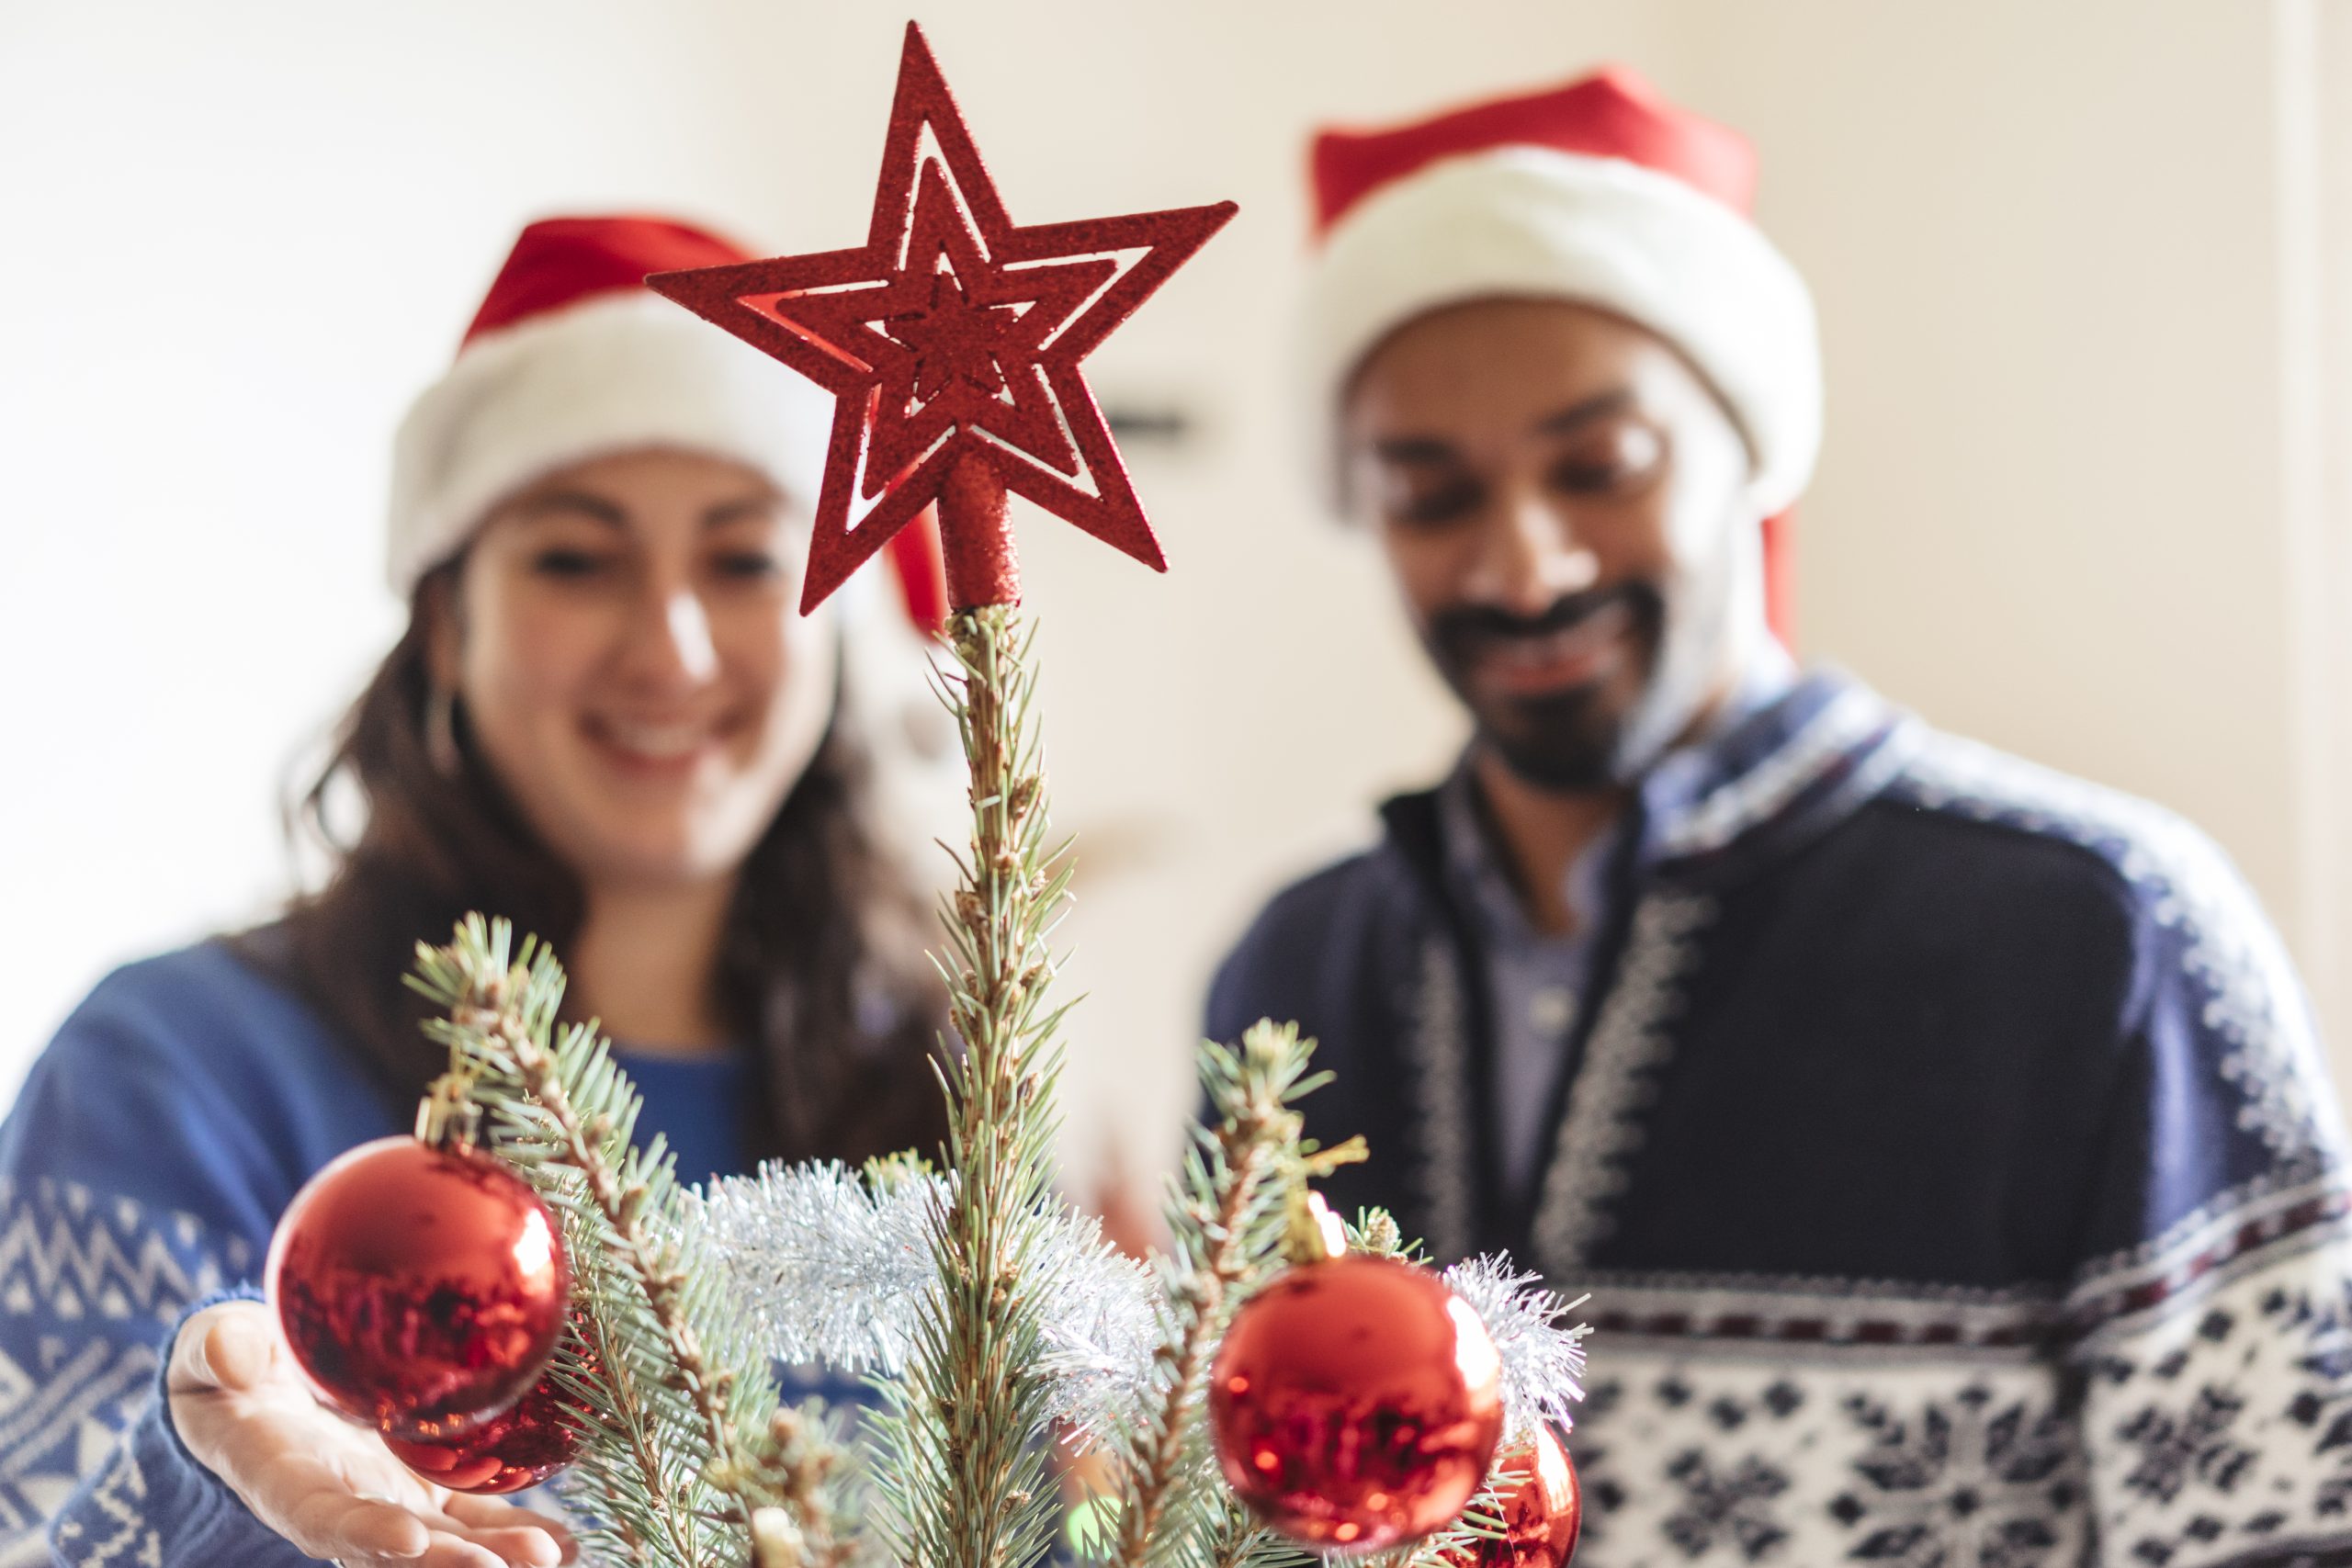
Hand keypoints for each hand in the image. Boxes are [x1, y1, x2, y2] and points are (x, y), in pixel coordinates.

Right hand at [167, 1301, 575, 1567]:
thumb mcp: (212, 1351)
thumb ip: (216, 1351)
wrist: (258, 1391)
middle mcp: (345, 1504)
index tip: (409, 1540)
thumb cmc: (230, 1365)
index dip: (362, 1535)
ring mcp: (392, 1501)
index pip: (323, 1518)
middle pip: (397, 1547)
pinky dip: (518, 1527)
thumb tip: (227, 1352)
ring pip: (447, 1536)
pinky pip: (474, 1513)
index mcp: (285, 1478)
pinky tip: (570, 1542)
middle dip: (449, 1563)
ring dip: (496, 1550)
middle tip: (506, 1567)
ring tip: (552, 1554)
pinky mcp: (427, 1486)